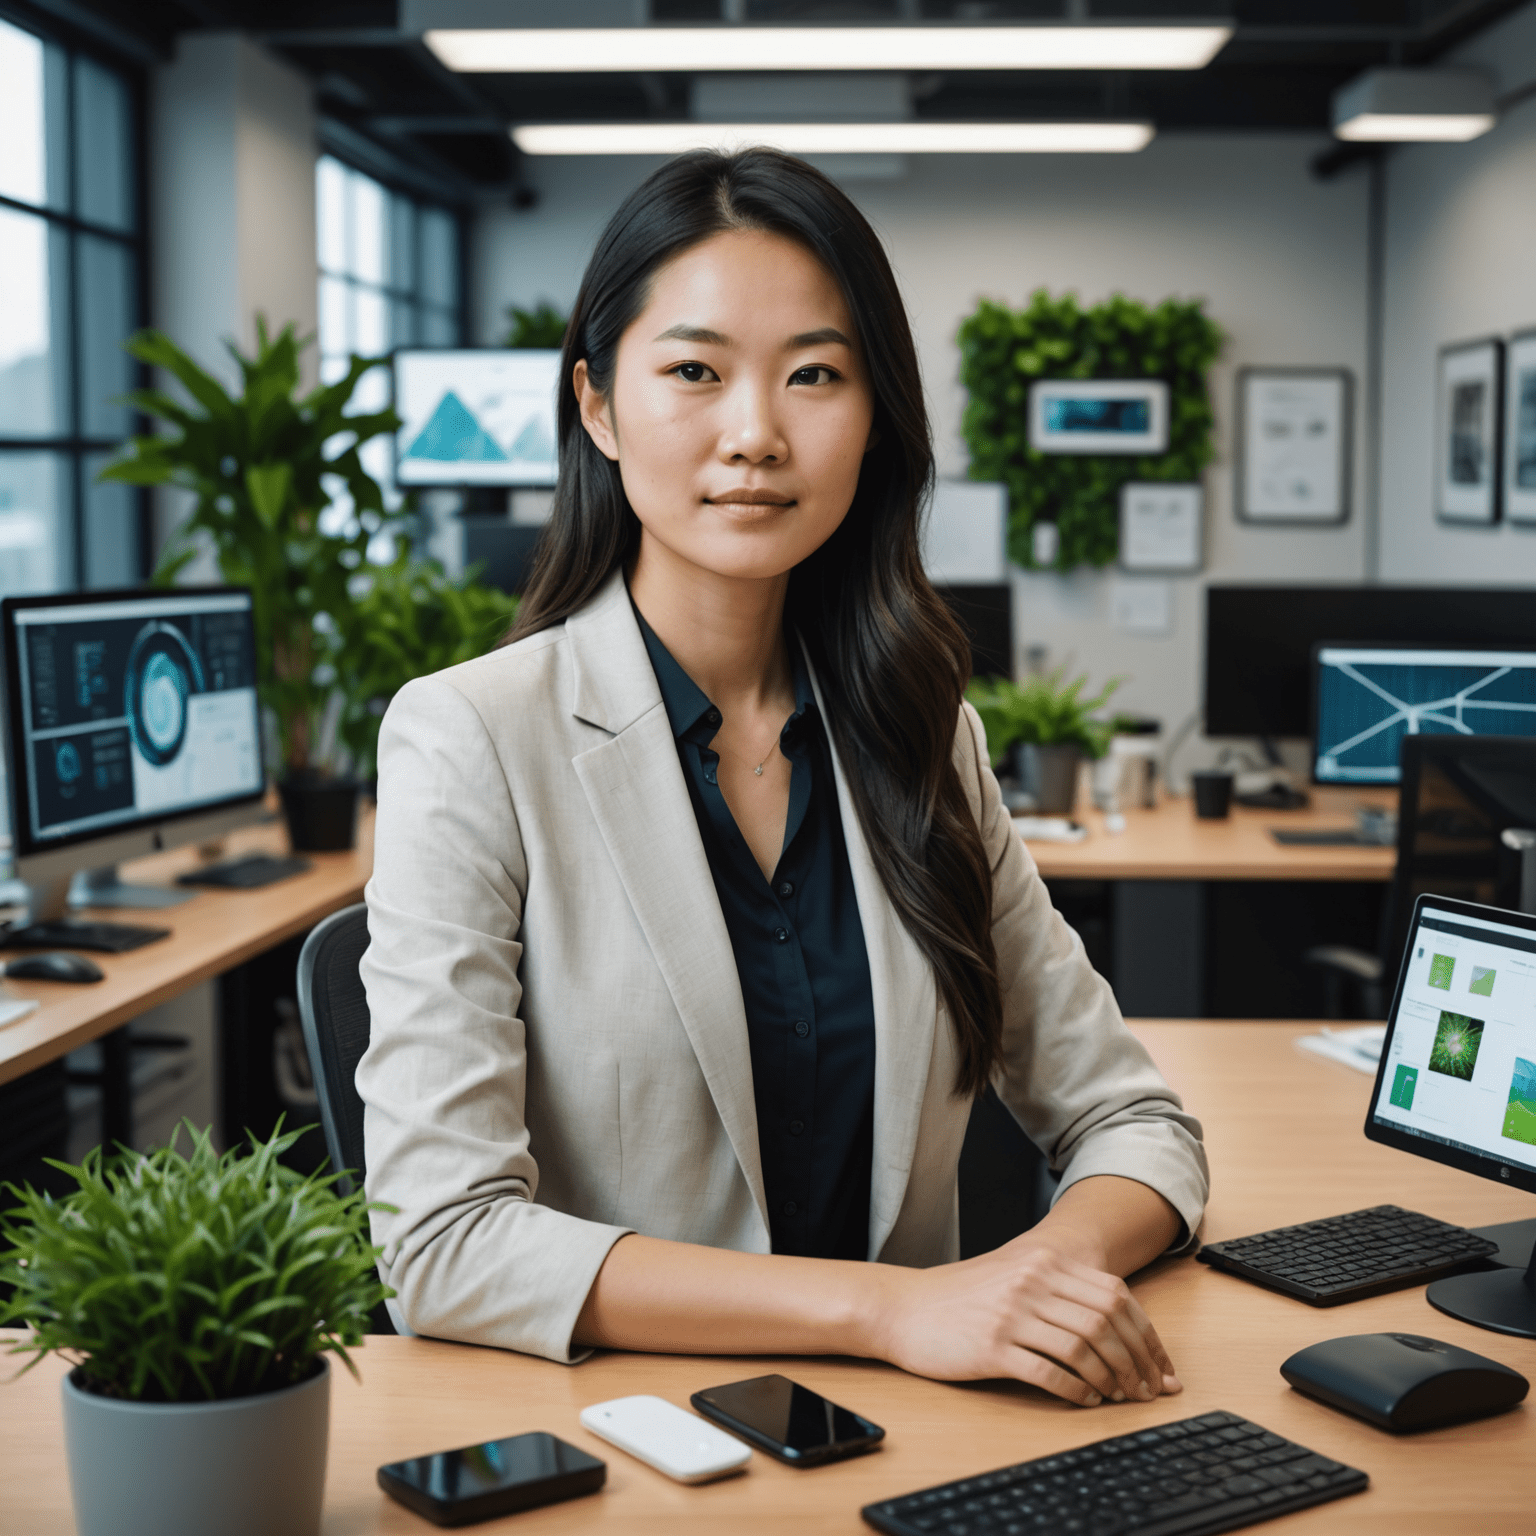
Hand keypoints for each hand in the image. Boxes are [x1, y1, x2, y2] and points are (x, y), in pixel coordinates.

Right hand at [869, 1234, 1181, 1407]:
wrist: (904, 1307)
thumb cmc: (960, 1297)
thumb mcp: (1013, 1276)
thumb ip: (1059, 1288)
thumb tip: (1114, 1323)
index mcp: (1042, 1261)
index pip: (1115, 1296)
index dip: (1147, 1335)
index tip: (1161, 1365)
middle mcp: (1030, 1281)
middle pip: (1106, 1323)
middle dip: (1137, 1362)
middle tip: (1148, 1390)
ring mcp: (1011, 1313)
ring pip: (1083, 1348)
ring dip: (1110, 1379)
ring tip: (1119, 1397)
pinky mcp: (992, 1346)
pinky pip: (1049, 1373)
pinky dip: (1076, 1391)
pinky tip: (1085, 1400)